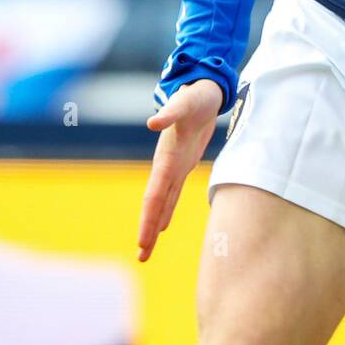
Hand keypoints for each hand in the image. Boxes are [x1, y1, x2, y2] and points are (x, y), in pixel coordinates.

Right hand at [137, 79, 224, 261]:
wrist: (202, 87)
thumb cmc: (195, 95)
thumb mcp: (186, 102)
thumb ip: (170, 113)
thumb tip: (152, 123)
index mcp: (166, 157)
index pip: (154, 195)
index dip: (149, 218)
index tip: (143, 241)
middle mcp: (167, 165)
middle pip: (155, 205)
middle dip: (148, 231)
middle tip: (142, 257)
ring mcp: (174, 165)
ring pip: (163, 202)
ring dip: (154, 225)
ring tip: (146, 249)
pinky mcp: (184, 162)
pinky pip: (173, 193)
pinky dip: (167, 209)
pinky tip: (162, 225)